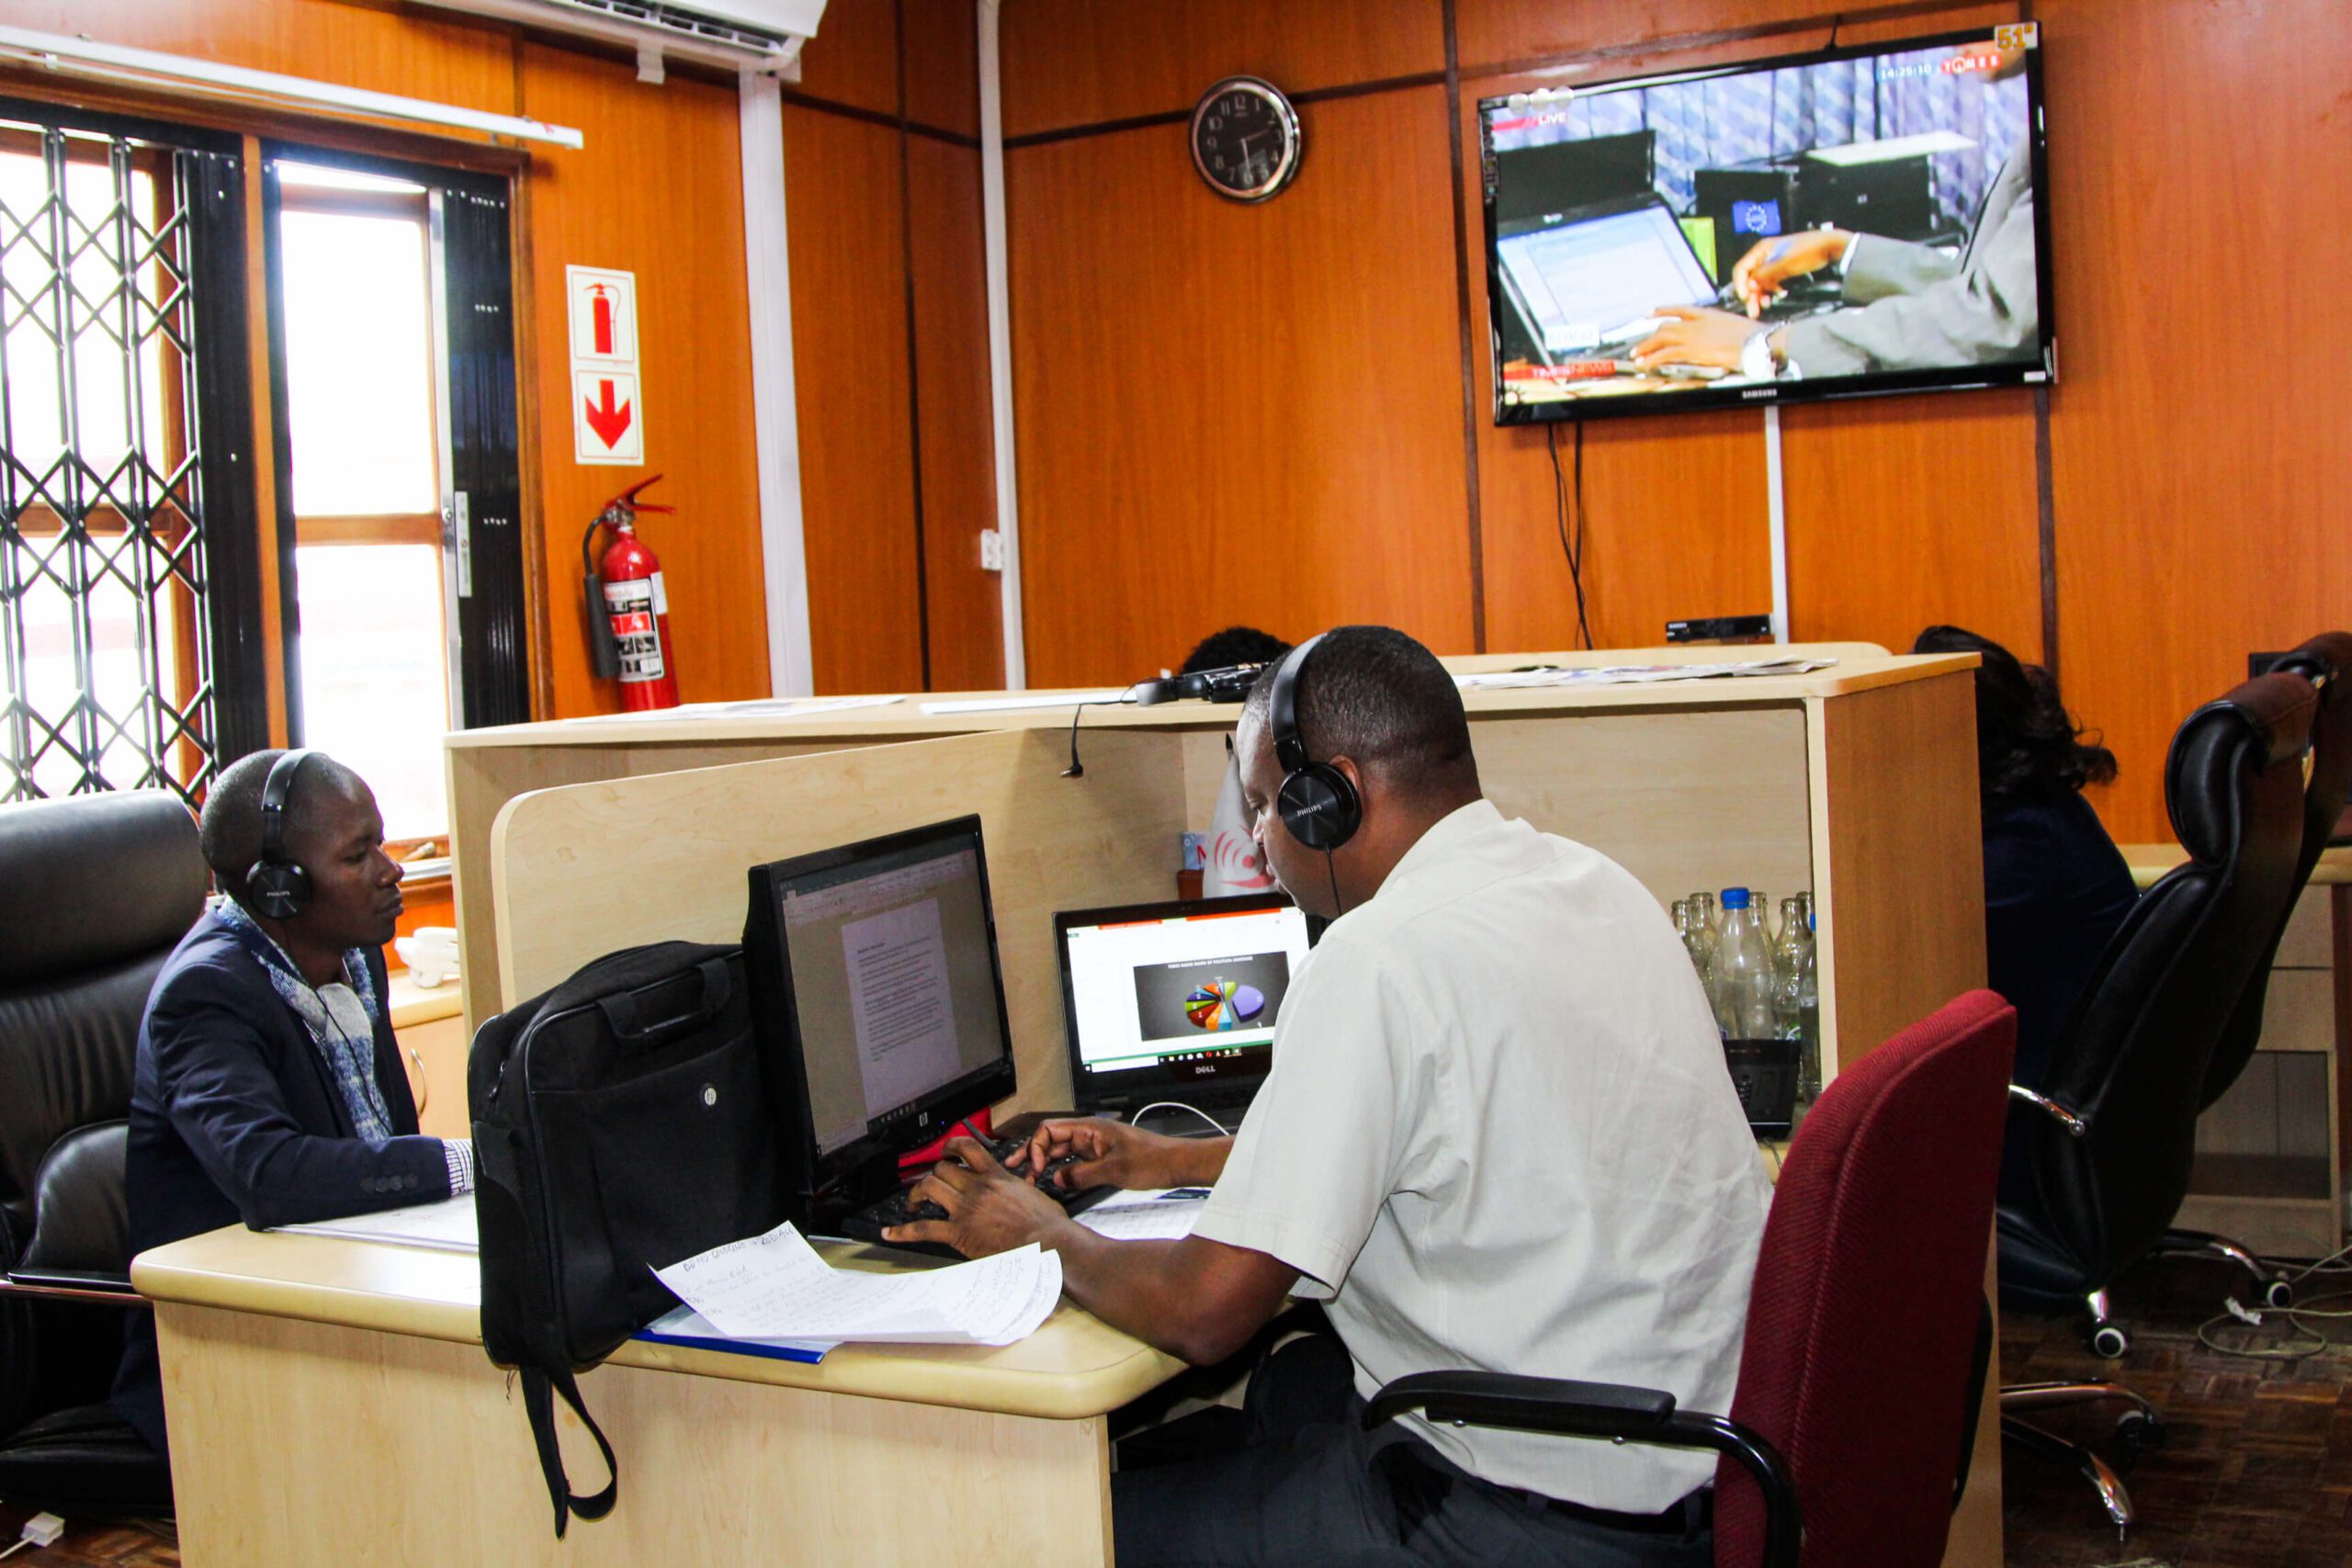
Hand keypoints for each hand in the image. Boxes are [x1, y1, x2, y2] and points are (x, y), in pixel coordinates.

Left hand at [882, 1137, 1069, 1256]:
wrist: (1047, 1243)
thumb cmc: (1047, 1224)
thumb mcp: (1032, 1193)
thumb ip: (1017, 1188)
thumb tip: (1019, 1191)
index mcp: (996, 1176)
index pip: (968, 1149)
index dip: (951, 1146)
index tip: (946, 1151)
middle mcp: (978, 1188)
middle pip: (943, 1169)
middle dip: (934, 1175)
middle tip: (930, 1185)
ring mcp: (966, 1209)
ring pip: (930, 1187)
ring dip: (917, 1194)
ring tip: (913, 1202)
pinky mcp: (959, 1232)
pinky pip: (924, 1228)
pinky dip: (903, 1231)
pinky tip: (890, 1234)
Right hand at [1007, 1117, 1198, 1193]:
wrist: (1176, 1163)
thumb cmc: (1154, 1159)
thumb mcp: (1114, 1170)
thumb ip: (1082, 1175)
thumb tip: (1058, 1179)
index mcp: (1091, 1128)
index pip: (1050, 1129)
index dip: (1036, 1147)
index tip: (1036, 1167)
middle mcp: (1090, 1134)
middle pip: (1051, 1140)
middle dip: (1032, 1155)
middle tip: (1016, 1170)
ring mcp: (1094, 1146)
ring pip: (1061, 1152)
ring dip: (1045, 1165)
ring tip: (1031, 1180)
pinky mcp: (1100, 1158)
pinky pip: (1074, 1162)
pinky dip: (1062, 1171)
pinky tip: (1055, 1182)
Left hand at [1630, 306, 1759, 371]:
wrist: (1756, 341)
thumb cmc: (1752, 336)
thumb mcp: (1734, 325)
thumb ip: (1720, 329)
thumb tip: (1715, 337)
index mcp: (1707, 314)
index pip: (1680, 308)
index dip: (1663, 310)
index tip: (1651, 312)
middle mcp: (1696, 323)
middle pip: (1666, 327)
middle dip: (1651, 336)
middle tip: (1639, 345)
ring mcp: (1693, 336)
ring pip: (1662, 339)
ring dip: (1646, 348)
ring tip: (1636, 356)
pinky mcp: (1691, 350)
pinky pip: (1666, 354)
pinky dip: (1652, 359)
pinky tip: (1645, 363)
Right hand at [1729, 228, 1850, 315]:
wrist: (1829, 247)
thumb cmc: (1807, 252)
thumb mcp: (1784, 264)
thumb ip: (1764, 275)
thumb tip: (1749, 285)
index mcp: (1761, 250)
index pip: (1741, 269)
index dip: (1740, 285)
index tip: (1746, 299)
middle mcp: (1764, 256)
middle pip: (1749, 278)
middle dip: (1750, 295)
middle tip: (1753, 312)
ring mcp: (1772, 263)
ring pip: (1759, 283)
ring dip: (1759, 295)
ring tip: (1765, 306)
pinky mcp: (1781, 270)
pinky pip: (1770, 283)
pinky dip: (1771, 291)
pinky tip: (1778, 296)